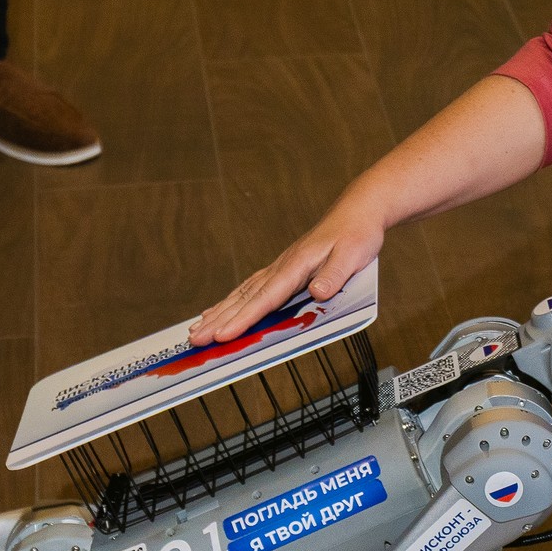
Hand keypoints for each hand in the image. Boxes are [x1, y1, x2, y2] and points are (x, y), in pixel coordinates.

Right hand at [190, 201, 385, 346]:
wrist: (357, 211)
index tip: (223, 335)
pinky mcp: (282, 269)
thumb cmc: (357, 234)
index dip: (243, 318)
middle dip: (219, 320)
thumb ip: (334, 275)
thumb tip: (317, 291)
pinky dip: (232, 302)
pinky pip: (250, 288)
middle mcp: (282, 266)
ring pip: (242, 293)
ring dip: (218, 312)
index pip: (265, 297)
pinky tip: (218, 310)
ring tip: (195, 330)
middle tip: (195, 339)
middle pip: (245, 297)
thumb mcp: (353, 255)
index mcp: (296, 265)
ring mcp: (279, 267)